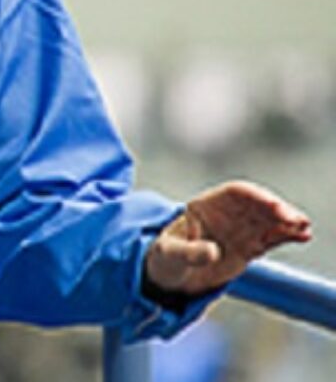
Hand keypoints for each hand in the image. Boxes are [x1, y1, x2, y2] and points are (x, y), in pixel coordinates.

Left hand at [144, 180, 311, 295]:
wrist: (172, 275)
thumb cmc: (165, 258)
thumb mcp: (170, 254)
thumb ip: (190, 252)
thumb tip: (213, 252)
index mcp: (204, 206)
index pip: (235, 194)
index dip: (256, 196)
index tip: (273, 206)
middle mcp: (226, 214)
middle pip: (255, 205)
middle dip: (276, 209)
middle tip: (294, 220)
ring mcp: (238, 230)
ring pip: (267, 220)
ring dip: (286, 221)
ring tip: (303, 227)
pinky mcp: (249, 247)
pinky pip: (271, 238)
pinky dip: (286, 236)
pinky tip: (302, 236)